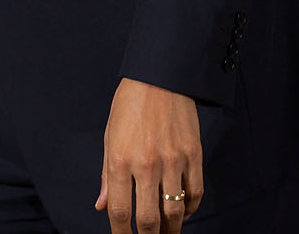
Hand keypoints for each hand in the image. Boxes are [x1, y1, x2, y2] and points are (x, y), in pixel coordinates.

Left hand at [95, 77, 201, 233]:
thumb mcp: (109, 138)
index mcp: (120, 159)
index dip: (121, 233)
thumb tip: (102, 206)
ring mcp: (173, 161)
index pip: (120, 210)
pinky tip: (183, 213)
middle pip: (150, 218)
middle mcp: (146, 164)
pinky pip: (195, 193)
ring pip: (176, 211)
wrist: (159, 79)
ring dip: (172, 230)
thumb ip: (108, 177)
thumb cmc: (129, 108)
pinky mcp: (194, 156)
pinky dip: (190, 209)